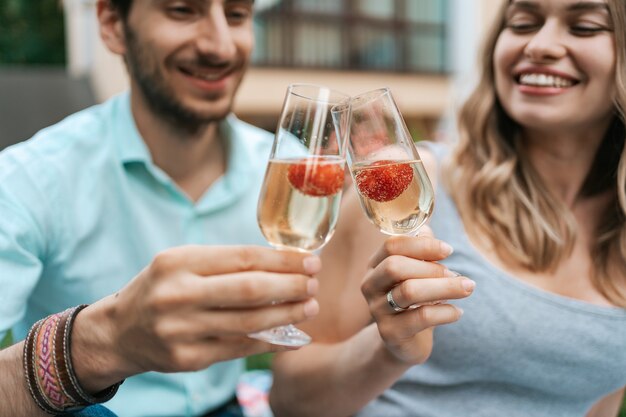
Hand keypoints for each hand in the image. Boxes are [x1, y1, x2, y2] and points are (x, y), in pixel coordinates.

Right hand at [72, 245, 319, 390]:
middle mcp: (178, 295)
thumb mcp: (181, 263)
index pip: (243, 257)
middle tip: (315, 283)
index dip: (283, 260)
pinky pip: (239, 348)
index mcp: (178, 262)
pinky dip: (270, 341)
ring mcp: (181, 330)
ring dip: (287, 314)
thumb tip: (282, 264)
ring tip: (309, 307)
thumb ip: (224, 263)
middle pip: (250, 289)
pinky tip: (291, 336)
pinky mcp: (187, 359)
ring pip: (249, 322)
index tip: (310, 260)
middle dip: (291, 285)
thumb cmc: (161, 289)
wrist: (118, 332)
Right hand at [361, 227, 473, 364]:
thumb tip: (427, 230)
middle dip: (432, 268)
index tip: (448, 250)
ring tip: (467, 288)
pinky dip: (445, 312)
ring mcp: (377, 310)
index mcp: (375, 265)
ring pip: (409, 291)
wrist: (404, 341)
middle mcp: (370, 285)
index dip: (422, 245)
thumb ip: (420, 250)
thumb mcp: (417, 272)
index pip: (391, 245)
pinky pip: (421, 318)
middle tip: (456, 275)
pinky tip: (458, 312)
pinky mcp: (390, 333)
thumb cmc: (414, 299)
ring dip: (444, 287)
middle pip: (395, 266)